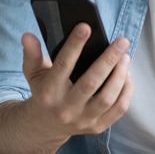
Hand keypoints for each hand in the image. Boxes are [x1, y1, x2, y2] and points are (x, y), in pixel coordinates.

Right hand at [20, 24, 133, 147]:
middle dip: (109, 59)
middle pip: (91, 83)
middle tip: (122, 41)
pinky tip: (127, 75)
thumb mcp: (33, 73)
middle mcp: (65, 109)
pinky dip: (126, 90)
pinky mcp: (97, 127)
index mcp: (48, 93)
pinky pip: (118, 109)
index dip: (74, 45)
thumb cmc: (44, 92)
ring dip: (120, 75)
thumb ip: (31, 54)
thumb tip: (27, 36)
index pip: (63, 66)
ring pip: (107, 98)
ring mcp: (82, 120)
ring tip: (125, 56)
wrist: (46, 126)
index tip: (85, 27)